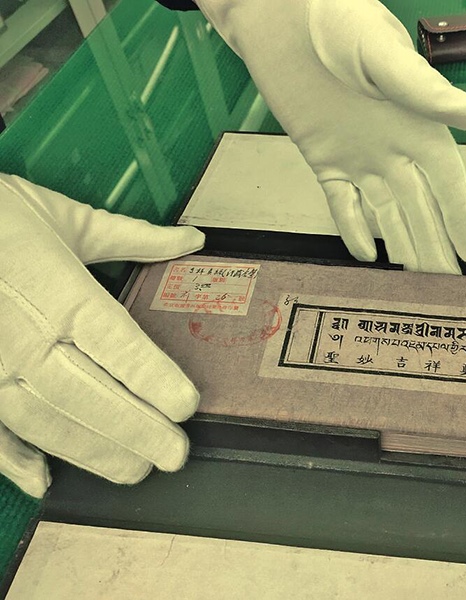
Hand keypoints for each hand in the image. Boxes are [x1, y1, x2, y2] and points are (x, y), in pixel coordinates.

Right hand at [0, 175, 203, 497]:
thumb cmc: (0, 221)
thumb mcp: (68, 220)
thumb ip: (134, 238)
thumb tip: (191, 241)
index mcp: (61, 292)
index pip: (117, 345)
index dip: (153, 380)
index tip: (187, 405)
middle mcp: (26, 335)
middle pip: (90, 395)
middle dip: (137, 431)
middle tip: (175, 455)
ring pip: (46, 421)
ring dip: (92, 451)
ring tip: (134, 470)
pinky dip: (12, 459)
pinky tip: (44, 480)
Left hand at [196, 0, 465, 273]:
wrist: (282, 18)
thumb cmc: (338, 21)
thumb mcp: (385, 55)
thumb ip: (428, 92)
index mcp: (418, 123)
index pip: (448, 182)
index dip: (462, 218)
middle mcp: (393, 146)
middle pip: (420, 207)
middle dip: (435, 245)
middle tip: (447, 286)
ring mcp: (358, 155)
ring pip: (385, 212)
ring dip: (400, 245)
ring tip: (414, 280)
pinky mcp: (323, 158)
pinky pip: (341, 202)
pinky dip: (352, 227)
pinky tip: (365, 255)